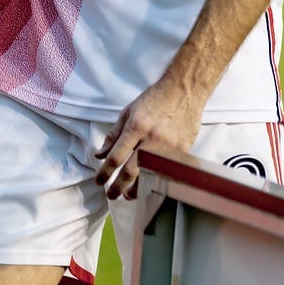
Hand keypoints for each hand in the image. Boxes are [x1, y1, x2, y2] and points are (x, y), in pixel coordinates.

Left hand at [94, 79, 203, 200]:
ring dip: (137, 189)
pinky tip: (149, 184)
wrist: (184, 90)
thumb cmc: (156, 99)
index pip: (116, 156)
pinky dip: (156, 180)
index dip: (105, 172)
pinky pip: (166, 172)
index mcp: (137, 127)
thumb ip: (114, 135)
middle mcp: (152, 139)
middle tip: (111, 194)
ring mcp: (169, 147)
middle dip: (118, 187)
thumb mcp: (129, 112)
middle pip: (132, 172)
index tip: (99, 181)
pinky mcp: (182, 151)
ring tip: (129, 194)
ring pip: (150, 177)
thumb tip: (100, 154)